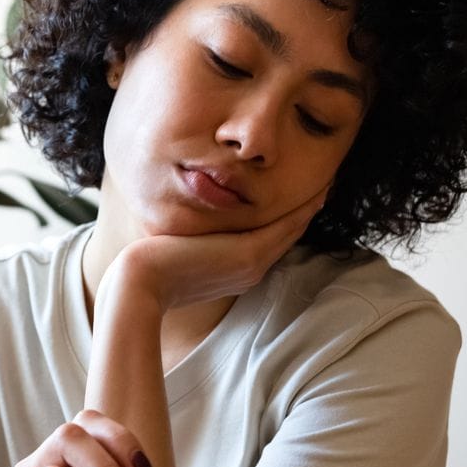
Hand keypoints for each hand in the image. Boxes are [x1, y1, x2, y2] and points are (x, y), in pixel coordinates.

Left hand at [104, 185, 328, 312]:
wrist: (139, 285)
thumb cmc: (147, 268)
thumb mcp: (178, 248)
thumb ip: (195, 238)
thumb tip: (190, 222)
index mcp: (236, 270)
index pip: (270, 240)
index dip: (288, 217)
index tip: (301, 194)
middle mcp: (250, 270)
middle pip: (286, 234)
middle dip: (304, 209)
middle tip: (324, 183)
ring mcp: (251, 265)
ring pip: (291, 230)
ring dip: (310, 206)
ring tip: (326, 181)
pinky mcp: (247, 255)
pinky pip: (286, 227)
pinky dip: (303, 208)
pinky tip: (317, 188)